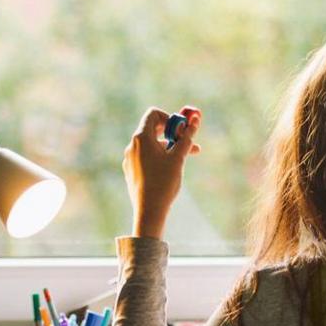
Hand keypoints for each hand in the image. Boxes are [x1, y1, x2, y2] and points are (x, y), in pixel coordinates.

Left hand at [121, 105, 199, 239]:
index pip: (153, 114)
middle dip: (172, 133)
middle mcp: (132, 146)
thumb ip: (187, 137)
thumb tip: (196, 119)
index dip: (170, 118)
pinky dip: (160, 157)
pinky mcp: (132, 171)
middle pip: (153, 129)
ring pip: (152, 145)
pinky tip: (171, 169)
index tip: (181, 131)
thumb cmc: (164, 182)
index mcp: (141, 138)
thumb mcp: (178, 157)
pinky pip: (146, 157)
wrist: (149, 211)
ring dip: (169, 147)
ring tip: (186, 157)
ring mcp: (130, 159)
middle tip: (187, 141)